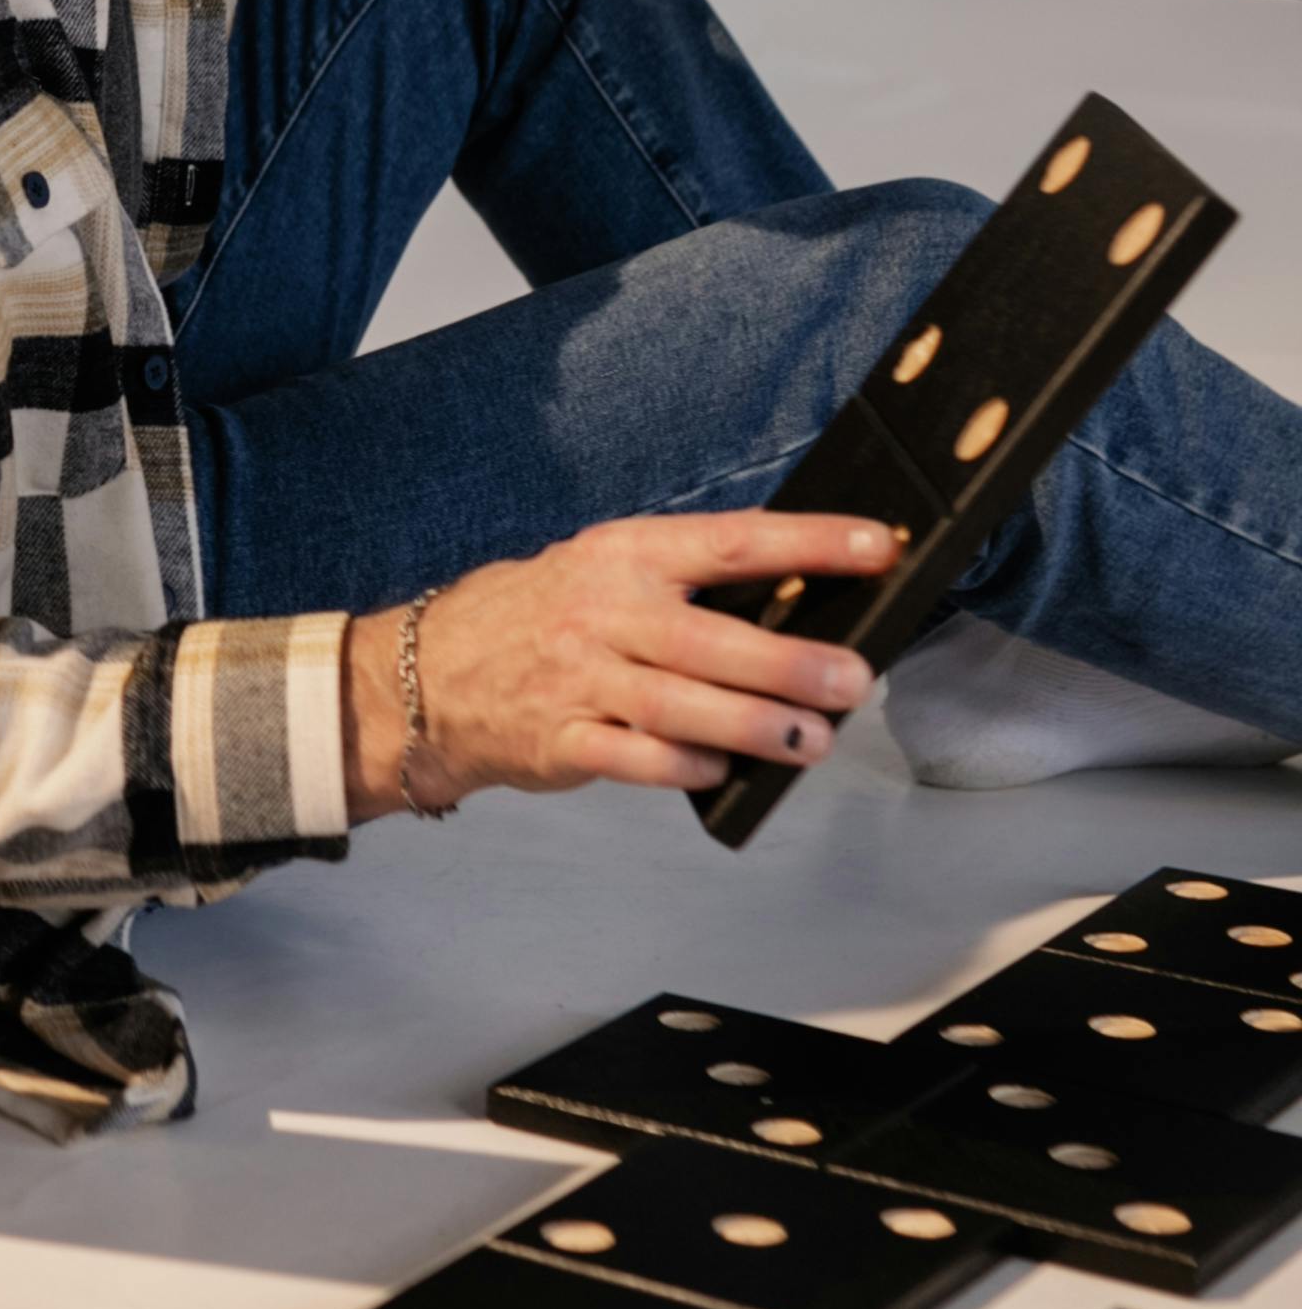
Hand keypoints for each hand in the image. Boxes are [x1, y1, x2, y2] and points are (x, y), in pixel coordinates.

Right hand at [345, 512, 896, 809]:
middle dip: (788, 662)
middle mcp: (603, 612)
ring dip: (755, 727)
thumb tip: (804, 601)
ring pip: (679, 706)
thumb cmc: (546, 617)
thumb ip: (690, 583)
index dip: (808, 543)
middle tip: (853, 678)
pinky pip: (635, 759)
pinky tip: (725, 767)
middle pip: (708, 639)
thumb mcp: (608, 570)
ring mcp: (579, 679)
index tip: (876, 547)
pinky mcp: (561, 741)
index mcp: (626, 555)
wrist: (431, 670)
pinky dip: (686, 765)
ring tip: (814, 741)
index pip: (731, 541)